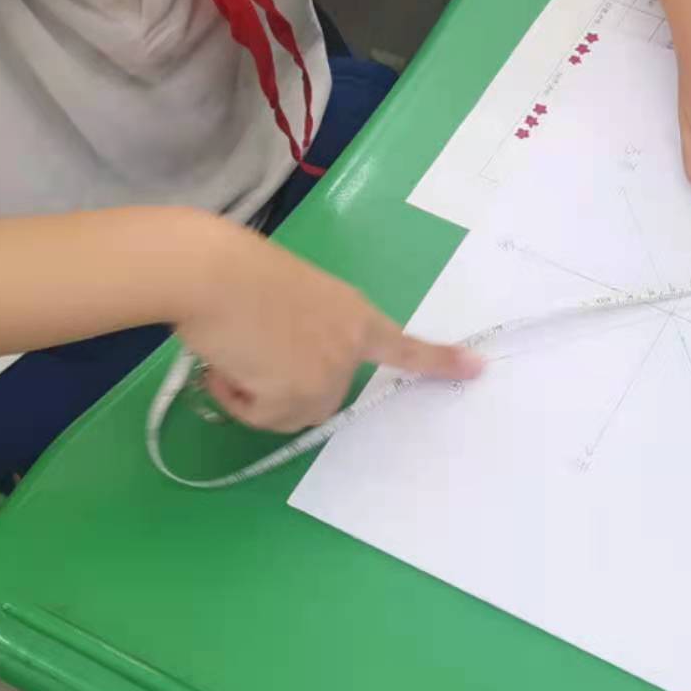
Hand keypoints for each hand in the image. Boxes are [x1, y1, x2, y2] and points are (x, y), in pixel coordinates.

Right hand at [175, 231, 481, 431]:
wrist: (213, 273)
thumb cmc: (236, 273)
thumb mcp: (289, 299)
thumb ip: (305, 332)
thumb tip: (278, 369)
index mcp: (353, 314)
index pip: (403, 346)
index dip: (438, 361)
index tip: (477, 368)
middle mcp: (349, 345)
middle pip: (323, 398)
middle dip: (283, 390)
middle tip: (248, 356)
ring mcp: (328, 371)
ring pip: (289, 413)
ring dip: (255, 395)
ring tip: (233, 352)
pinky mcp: (299, 393)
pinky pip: (261, 417)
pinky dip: (236, 399)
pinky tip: (226, 362)